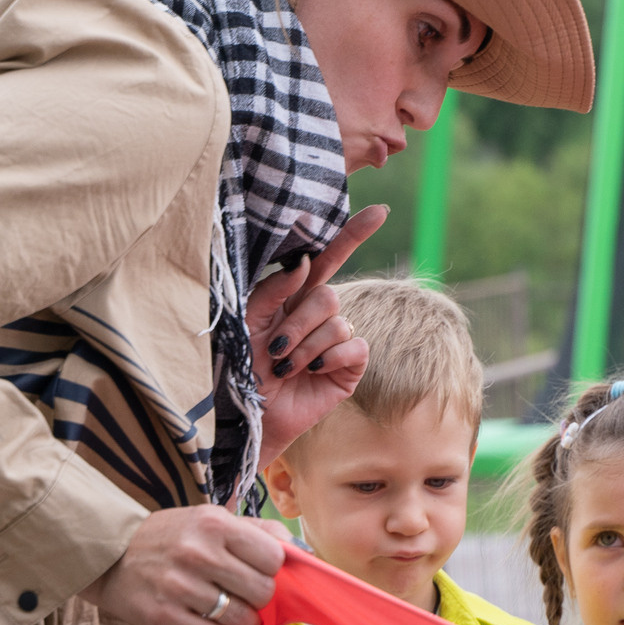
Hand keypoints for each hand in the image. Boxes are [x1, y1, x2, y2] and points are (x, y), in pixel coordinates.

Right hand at [84, 505, 291, 624]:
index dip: (273, 569)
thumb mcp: (209, 519)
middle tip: (247, 595)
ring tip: (237, 614)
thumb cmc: (168, 537)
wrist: (107, 556)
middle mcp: (198, 554)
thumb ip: (256, 531)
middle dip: (261, 597)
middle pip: (262, 589)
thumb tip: (302, 551)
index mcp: (213, 524)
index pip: (274, 556)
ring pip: (243, 618)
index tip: (260, 572)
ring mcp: (180, 587)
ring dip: (248, 622)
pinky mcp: (166, 618)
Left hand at [247, 204, 385, 452]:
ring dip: (307, 347)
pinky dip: (331, 358)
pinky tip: (313, 371)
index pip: (327, 259)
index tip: (379, 211)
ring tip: (286, 367)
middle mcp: (319, 315)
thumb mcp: (249, 321)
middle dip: (300, 322)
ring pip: (339, 322)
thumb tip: (304, 262)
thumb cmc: (244, 366)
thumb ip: (273, 289)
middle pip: (329, 295)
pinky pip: (354, 346)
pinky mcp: (350, 367)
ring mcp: (337, 340)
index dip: (352, 235)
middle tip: (277, 348)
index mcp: (294, 297)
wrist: (251, 412)